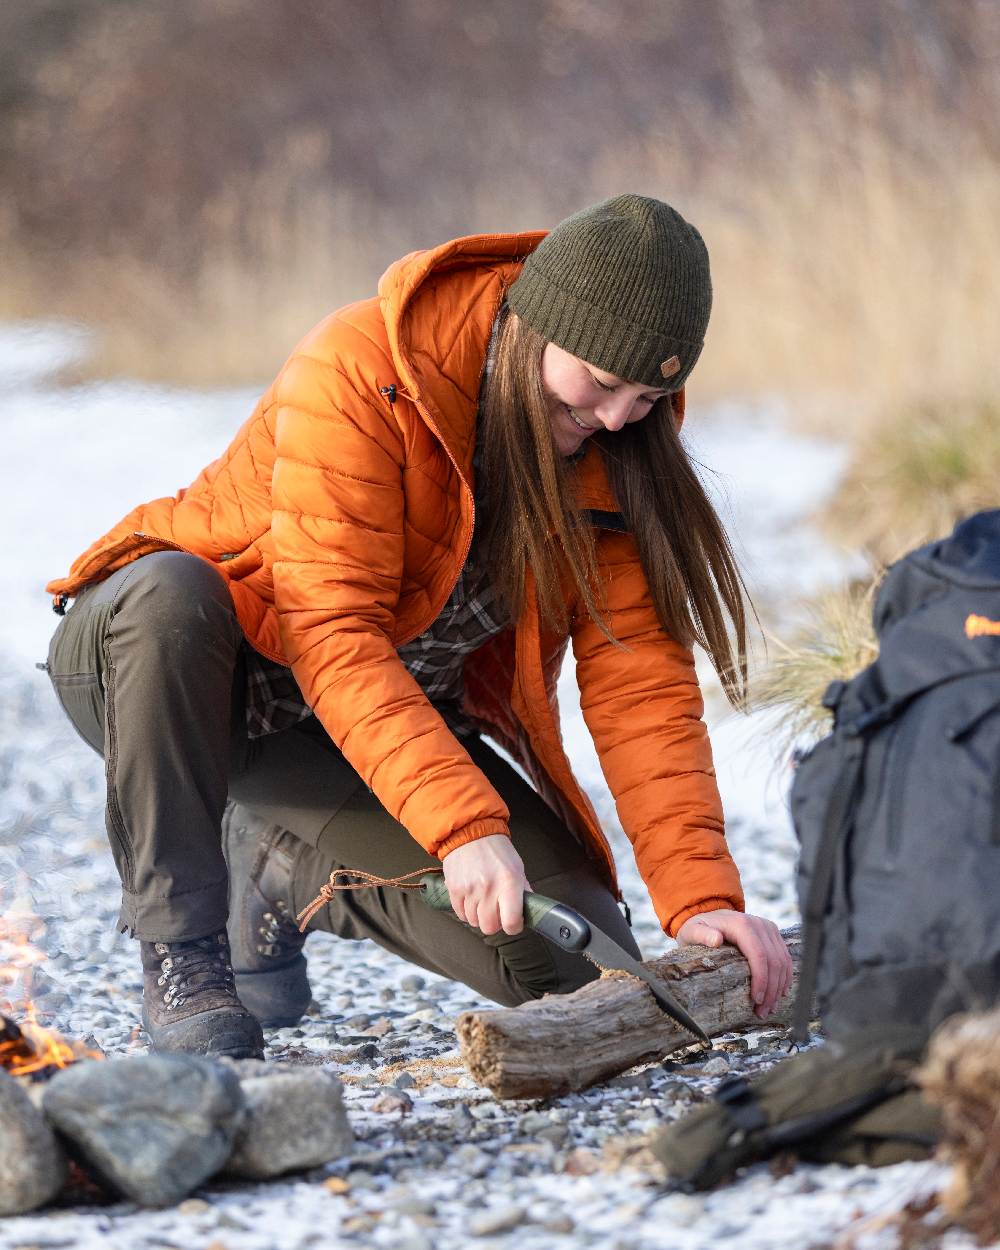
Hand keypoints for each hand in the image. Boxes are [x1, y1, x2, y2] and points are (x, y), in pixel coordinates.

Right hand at [441, 834, 530, 935]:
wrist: (470, 832)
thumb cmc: (496, 849)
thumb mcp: (517, 867)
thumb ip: (524, 891)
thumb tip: (530, 910)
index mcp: (509, 882)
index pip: (511, 922)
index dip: (514, 926)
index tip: (513, 922)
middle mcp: (489, 888)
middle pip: (489, 927)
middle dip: (495, 923)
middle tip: (497, 912)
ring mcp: (469, 889)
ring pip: (474, 922)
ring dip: (479, 916)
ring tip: (483, 901)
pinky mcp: (454, 890)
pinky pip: (460, 914)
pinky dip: (466, 911)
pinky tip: (471, 898)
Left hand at [676, 909, 792, 1019]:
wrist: (709, 915)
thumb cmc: (698, 928)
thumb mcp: (693, 931)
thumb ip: (702, 935)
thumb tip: (716, 940)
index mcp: (742, 924)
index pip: (759, 955)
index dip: (761, 980)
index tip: (757, 1000)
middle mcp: (759, 924)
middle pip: (774, 961)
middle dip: (771, 989)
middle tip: (762, 1012)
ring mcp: (768, 928)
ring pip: (783, 961)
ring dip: (779, 987)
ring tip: (770, 1008)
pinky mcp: (773, 934)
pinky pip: (785, 957)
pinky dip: (785, 977)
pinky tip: (780, 993)